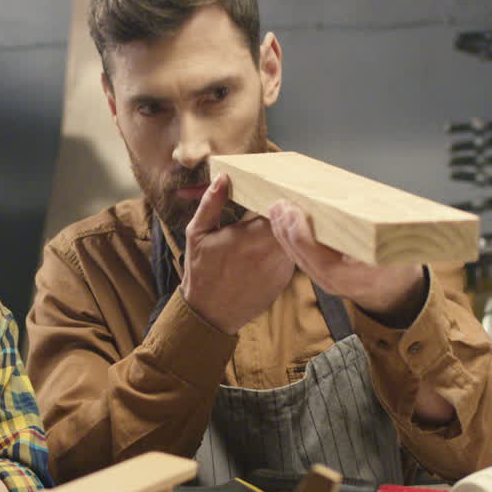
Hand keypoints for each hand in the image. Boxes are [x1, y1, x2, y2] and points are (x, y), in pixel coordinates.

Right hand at [181, 174, 295, 333]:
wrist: (210, 315)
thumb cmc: (201, 273)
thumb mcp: (197, 234)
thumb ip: (211, 204)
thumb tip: (222, 177)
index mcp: (252, 236)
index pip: (279, 207)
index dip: (280, 197)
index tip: (275, 190)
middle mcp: (272, 252)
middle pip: (292, 222)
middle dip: (287, 212)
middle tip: (281, 201)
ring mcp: (282, 267)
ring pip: (294, 239)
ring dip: (287, 231)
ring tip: (279, 221)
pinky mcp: (285, 280)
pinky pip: (290, 256)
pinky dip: (284, 249)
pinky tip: (270, 247)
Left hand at [268, 200, 425, 325]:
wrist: (398, 290)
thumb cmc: (399, 266)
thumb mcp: (396, 251)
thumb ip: (378, 234)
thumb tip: (359, 207)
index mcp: (357, 279)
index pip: (320, 260)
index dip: (303, 236)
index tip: (294, 212)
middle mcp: (337, 284)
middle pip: (302, 258)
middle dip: (288, 230)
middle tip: (281, 204)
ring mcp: (327, 282)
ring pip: (297, 258)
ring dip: (284, 233)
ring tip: (277, 208)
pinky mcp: (321, 276)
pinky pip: (300, 258)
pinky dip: (289, 239)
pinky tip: (282, 222)